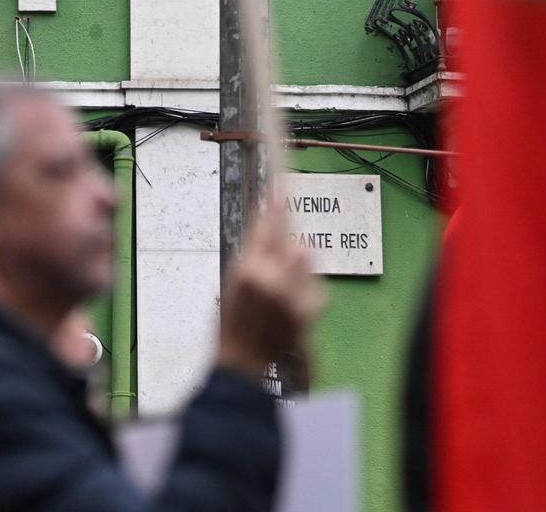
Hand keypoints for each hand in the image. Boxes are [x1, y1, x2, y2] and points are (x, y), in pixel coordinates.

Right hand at [216, 196, 325, 376]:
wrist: (243, 361)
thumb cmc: (232, 322)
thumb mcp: (233, 280)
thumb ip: (252, 252)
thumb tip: (267, 223)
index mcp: (247, 269)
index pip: (266, 226)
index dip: (276, 204)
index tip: (282, 185)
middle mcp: (272, 280)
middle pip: (294, 243)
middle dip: (288, 244)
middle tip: (278, 256)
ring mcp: (292, 296)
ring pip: (306, 260)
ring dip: (297, 264)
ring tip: (282, 284)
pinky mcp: (307, 311)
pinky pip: (314, 283)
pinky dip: (305, 286)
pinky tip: (290, 301)